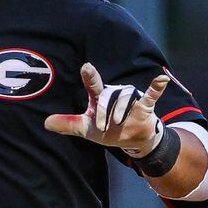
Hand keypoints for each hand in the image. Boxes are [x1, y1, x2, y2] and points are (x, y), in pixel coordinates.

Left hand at [44, 63, 169, 154]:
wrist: (131, 140)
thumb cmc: (107, 130)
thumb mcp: (86, 130)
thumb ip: (68, 125)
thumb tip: (45, 123)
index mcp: (100, 97)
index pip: (93, 86)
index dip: (90, 76)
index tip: (86, 67)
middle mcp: (115, 94)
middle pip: (108, 99)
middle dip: (104, 114)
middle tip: (102, 127)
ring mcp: (130, 99)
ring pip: (125, 101)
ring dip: (121, 114)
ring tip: (118, 124)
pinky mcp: (145, 106)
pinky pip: (151, 95)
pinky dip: (156, 87)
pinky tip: (161, 80)